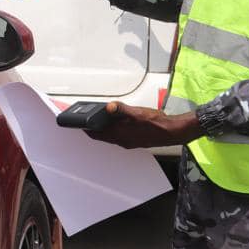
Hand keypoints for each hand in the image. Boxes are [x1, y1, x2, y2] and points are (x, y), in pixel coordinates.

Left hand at [84, 102, 202, 148]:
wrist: (171, 132)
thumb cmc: (155, 123)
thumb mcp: (137, 113)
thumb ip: (122, 109)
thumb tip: (109, 107)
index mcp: (120, 134)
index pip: (96, 133)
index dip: (85, 129)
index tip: (76, 124)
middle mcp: (122, 140)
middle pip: (101, 135)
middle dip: (91, 129)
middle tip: (83, 121)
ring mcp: (128, 141)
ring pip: (109, 136)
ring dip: (102, 129)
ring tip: (96, 120)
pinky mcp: (134, 140)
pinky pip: (117, 136)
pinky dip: (112, 130)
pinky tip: (115, 123)